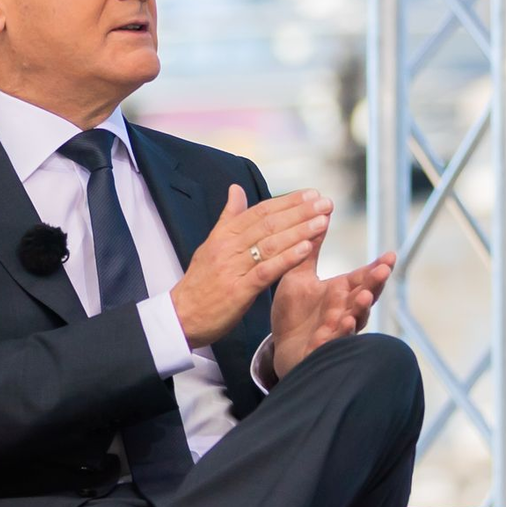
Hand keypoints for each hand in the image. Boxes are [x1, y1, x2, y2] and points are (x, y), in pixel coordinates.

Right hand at [171, 186, 332, 348]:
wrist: (180, 317)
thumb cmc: (199, 283)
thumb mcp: (210, 245)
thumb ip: (228, 218)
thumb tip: (236, 189)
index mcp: (223, 235)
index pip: (259, 212)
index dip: (286, 202)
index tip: (311, 194)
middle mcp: (228, 247)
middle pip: (268, 224)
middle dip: (299, 212)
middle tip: (324, 202)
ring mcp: (233, 268)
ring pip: (270, 244)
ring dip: (299, 231)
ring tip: (322, 220)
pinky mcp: (238, 290)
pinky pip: (266, 271)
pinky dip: (287, 258)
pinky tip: (306, 248)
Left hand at [270, 232, 395, 379]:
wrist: (282, 348)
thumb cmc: (295, 312)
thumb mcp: (299, 275)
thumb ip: (310, 249)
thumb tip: (320, 213)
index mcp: (341, 292)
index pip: (364, 278)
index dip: (378, 268)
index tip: (390, 254)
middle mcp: (344, 310)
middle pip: (364, 296)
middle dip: (374, 284)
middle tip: (382, 270)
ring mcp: (336, 330)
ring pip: (353, 319)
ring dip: (359, 308)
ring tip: (363, 295)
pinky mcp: (321, 347)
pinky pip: (332, 340)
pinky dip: (338, 332)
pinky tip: (343, 322)